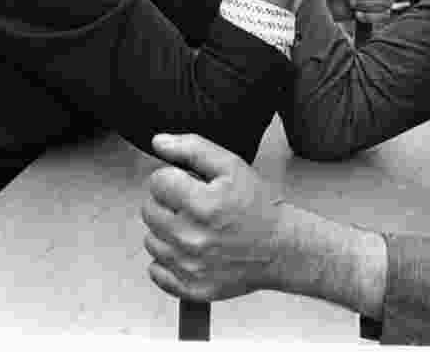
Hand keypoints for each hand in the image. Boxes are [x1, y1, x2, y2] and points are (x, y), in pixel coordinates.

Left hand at [142, 134, 284, 301]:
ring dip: (166, 231)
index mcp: (202, 204)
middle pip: (149, 210)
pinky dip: (167, 260)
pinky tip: (189, 250)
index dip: (172, 178)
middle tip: (192, 205)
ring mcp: (189, 267)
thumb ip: (192, 148)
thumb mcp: (232, 166)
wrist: (280, 248)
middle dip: (167, 203)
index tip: (188, 184)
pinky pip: (156, 270)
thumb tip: (158, 142)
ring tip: (193, 227)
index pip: (157, 182)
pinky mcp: (190, 287)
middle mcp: (191, 238)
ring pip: (151, 240)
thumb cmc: (257, 206)